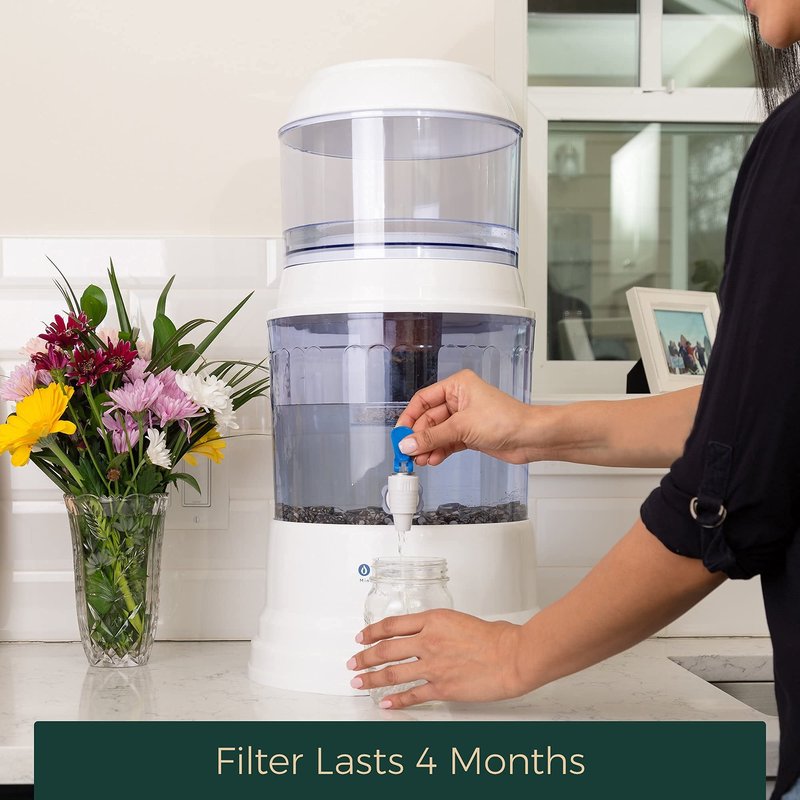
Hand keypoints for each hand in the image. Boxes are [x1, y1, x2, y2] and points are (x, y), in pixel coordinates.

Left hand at [346, 609, 528, 707]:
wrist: (513, 655)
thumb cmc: (497, 637)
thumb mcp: (461, 620)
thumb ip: (441, 627)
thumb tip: (432, 636)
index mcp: (434, 619)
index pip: (393, 625)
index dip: (372, 632)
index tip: (362, 636)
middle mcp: (429, 641)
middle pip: (386, 649)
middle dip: (365, 657)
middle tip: (353, 662)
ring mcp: (433, 665)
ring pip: (393, 673)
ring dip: (372, 679)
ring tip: (360, 682)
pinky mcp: (442, 687)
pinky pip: (413, 694)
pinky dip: (397, 700)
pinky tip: (387, 703)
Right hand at [395, 369, 533, 465]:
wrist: (530, 437)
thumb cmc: (506, 420)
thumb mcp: (462, 427)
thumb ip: (432, 437)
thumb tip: (408, 443)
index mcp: (457, 386)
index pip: (423, 400)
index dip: (409, 417)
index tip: (400, 434)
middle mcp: (460, 400)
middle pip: (429, 419)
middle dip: (419, 437)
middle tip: (408, 452)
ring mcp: (464, 419)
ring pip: (437, 433)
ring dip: (428, 447)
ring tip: (419, 460)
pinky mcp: (470, 435)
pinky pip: (447, 442)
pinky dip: (439, 451)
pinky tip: (432, 459)